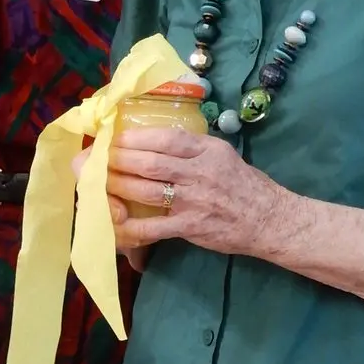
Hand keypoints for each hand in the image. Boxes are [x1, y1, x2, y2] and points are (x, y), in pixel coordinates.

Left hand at [96, 127, 287, 256]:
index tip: (113, 137)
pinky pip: (154, 226)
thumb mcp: (222, 154)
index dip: (134, 138)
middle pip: (149, 163)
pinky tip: (112, 223)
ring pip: (146, 190)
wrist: (270, 220)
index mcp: (207, 150)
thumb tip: (151, 140)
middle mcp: (200, 172)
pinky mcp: (191, 226)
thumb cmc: (243, 184)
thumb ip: (191, 148)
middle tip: (92, 159)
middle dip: (116, 160)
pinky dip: (130, 227)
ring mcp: (195, 200)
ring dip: (117, 186)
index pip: (165, 139)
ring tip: (96, 183)